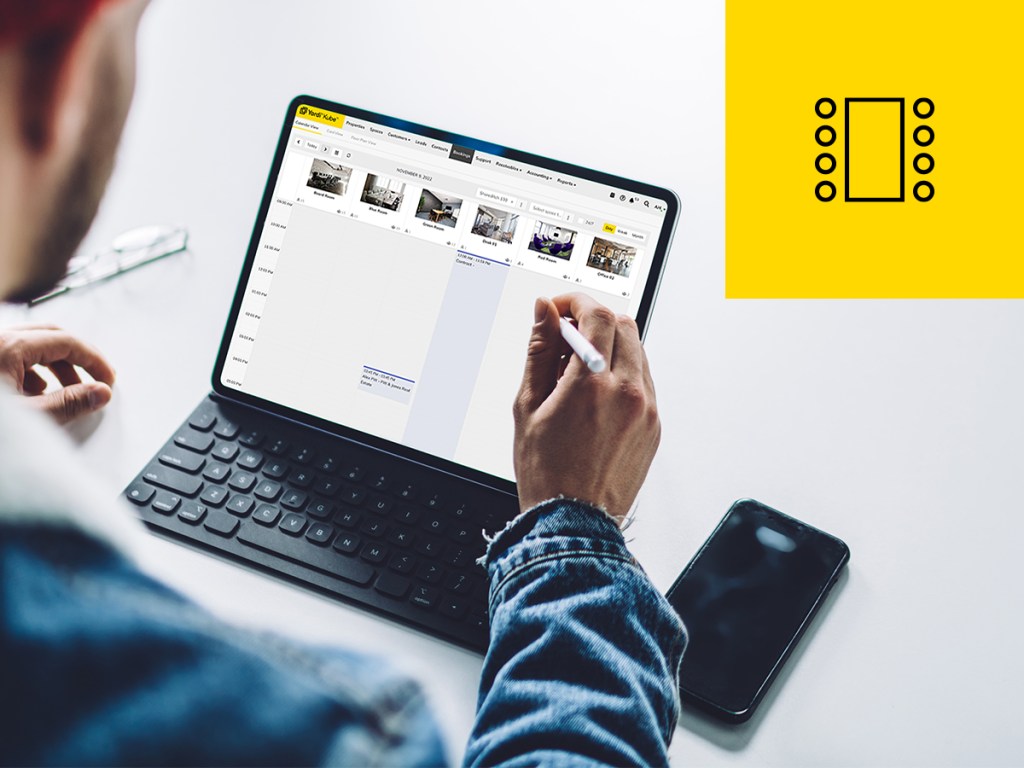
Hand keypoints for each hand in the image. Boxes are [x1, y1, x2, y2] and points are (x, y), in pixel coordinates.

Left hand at [0, 324, 114, 423]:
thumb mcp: (26, 415)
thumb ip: (67, 403)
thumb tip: (98, 393)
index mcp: (7, 346)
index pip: (66, 342)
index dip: (94, 360)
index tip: (107, 379)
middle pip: (51, 336)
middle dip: (79, 357)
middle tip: (97, 377)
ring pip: (31, 343)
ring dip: (56, 363)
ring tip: (69, 388)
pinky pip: (13, 353)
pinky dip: (32, 367)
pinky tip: (35, 390)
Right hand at [513, 293, 659, 522]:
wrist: (574, 521)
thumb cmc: (547, 472)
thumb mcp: (529, 406)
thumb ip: (539, 351)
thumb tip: (543, 312)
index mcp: (593, 385)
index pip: (596, 315)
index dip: (576, 302)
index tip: (560, 308)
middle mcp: (627, 392)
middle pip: (623, 325)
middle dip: (593, 319)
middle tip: (567, 333)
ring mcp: (647, 410)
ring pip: (637, 350)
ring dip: (610, 344)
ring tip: (578, 369)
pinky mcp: (654, 425)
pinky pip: (643, 381)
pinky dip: (622, 372)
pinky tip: (595, 393)